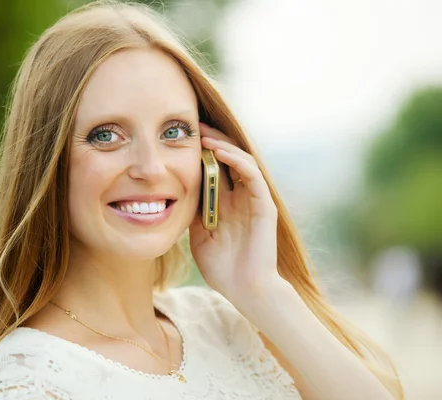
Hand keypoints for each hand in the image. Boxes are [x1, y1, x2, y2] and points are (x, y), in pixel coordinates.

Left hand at [189, 123, 282, 299]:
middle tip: (193, 125)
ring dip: (223, 145)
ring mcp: (254, 200)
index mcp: (225, 203)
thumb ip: (194, 213)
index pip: (215, 168)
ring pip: (242, 161)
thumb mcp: (199, 235)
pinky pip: (253, 176)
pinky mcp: (265, 205)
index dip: (201, 151)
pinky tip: (220, 153)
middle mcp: (240, 197)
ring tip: (204, 135)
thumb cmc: (222, 267)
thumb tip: (176, 191)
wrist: (244, 290)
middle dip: (212, 140)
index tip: (181, 138)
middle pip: (228, 159)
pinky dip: (237, 161)